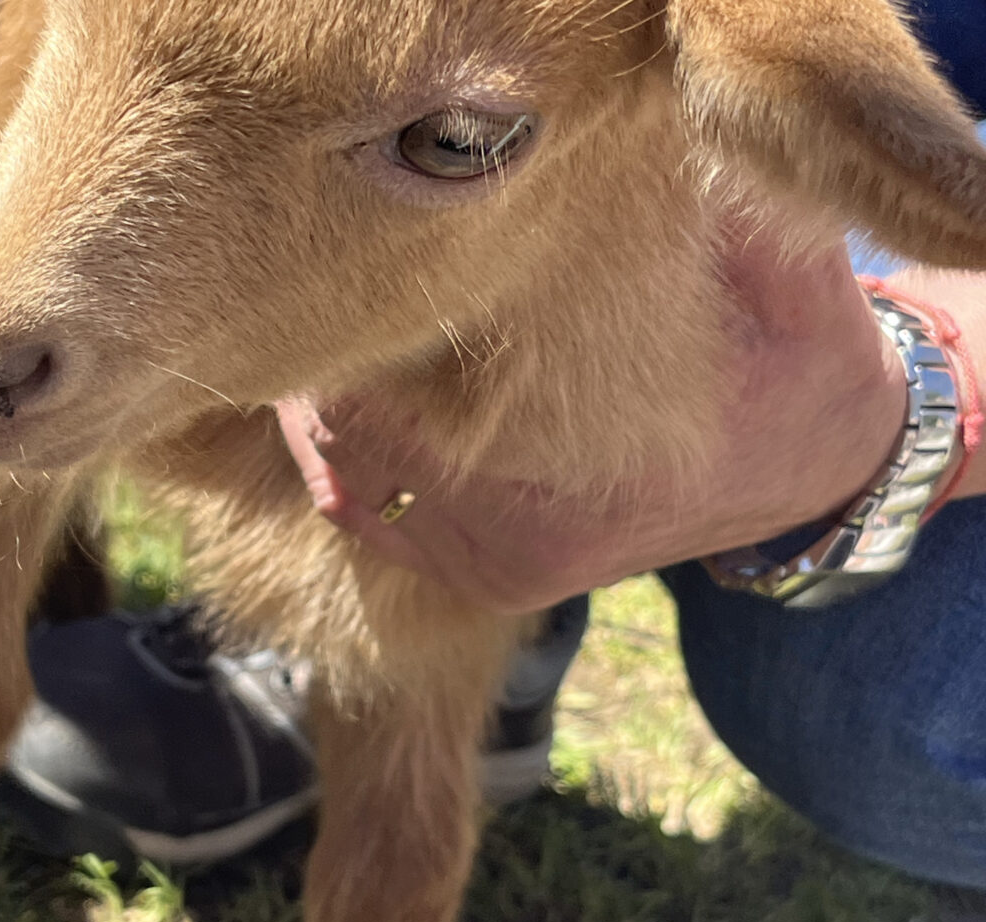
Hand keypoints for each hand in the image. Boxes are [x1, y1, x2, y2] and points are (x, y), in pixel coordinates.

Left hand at [278, 230, 917, 613]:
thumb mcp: (778, 271)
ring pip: (349, 482)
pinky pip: (374, 522)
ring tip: (324, 332)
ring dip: (325, 406)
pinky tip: (345, 405)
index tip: (339, 247)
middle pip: (353, 435)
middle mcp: (530, 541)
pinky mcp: (500, 581)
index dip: (352, 309)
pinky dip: (345, 462)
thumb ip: (689, 220)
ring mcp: (508, 571)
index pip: (397, 387)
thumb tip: (595, 140)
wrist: (812, 468)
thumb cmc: (794, 358)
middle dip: (327, 352)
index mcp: (582, 469)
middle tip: (311, 279)